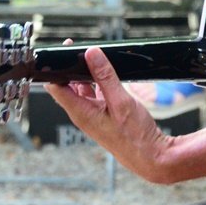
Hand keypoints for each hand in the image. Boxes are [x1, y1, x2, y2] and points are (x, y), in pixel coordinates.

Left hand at [44, 47, 174, 182]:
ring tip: (94, 57)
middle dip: (70, 66)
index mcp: (80, 112)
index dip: (54, 68)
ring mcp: (92, 114)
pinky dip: (97, 81)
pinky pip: (94, 94)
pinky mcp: (103, 114)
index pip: (55, 87)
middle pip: (67, 85)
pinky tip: (106, 73)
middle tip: (79, 48)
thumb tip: (91, 54)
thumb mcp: (121, 102)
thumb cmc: (135, 136)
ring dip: (85, 73)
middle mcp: (83, 113)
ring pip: (81, 88)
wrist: (151, 156)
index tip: (61, 50)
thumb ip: (105, 77)